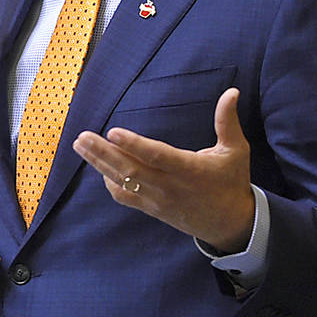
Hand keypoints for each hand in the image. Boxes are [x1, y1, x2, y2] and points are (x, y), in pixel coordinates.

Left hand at [72, 87, 253, 250]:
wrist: (230, 224)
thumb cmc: (232, 182)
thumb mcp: (236, 150)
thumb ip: (228, 121)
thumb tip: (232, 92)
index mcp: (190, 170)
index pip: (157, 156)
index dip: (134, 144)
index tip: (113, 130)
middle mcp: (170, 186)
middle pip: (130, 170)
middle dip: (103, 152)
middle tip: (82, 136)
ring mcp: (158, 200)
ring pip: (123, 182)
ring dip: (99, 163)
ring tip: (80, 145)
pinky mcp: (152, 209)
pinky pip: (125, 197)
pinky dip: (110, 182)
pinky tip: (100, 167)